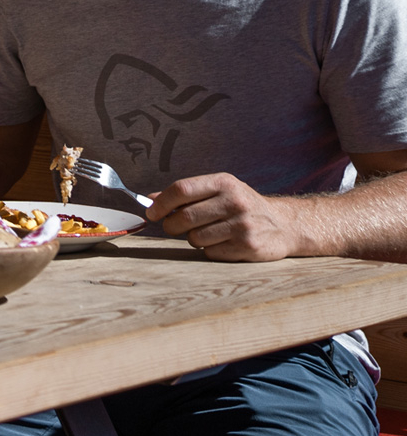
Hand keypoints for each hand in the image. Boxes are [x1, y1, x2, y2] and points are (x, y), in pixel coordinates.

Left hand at [147, 173, 305, 260]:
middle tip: (174, 227)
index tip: (152, 213)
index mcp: (224, 183)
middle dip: (171, 225)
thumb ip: (187, 194)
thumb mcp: (219, 191)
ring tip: (208, 233)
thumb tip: (150, 199)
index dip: (161, 203)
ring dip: (193, 239)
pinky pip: (210, 252)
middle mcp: (235, 201)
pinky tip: (223, 242)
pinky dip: (210, 250)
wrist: (284, 224)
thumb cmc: (242, 206)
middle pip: (184, 216)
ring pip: (195, 238)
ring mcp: (243, 225)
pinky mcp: (247, 246)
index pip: (181, 189)